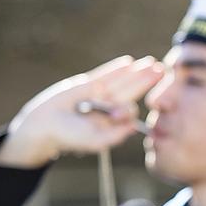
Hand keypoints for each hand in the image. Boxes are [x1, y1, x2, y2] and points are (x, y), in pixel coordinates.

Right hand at [0, 55, 162, 168]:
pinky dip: (115, 68)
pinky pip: (104, 74)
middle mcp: (109, 107)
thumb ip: (116, 136)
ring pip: (121, 81)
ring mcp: (98, 94)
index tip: (118, 113)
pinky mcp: (86, 84)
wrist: (43, 125)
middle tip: (162, 71)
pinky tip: (129, 62)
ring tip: (152, 64)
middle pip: (131, 92)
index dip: (128, 110)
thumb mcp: (95, 142)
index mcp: (113, 122)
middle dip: (146, 82)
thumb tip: (136, 127)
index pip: (129, 112)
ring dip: (136, 72)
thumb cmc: (68, 137)